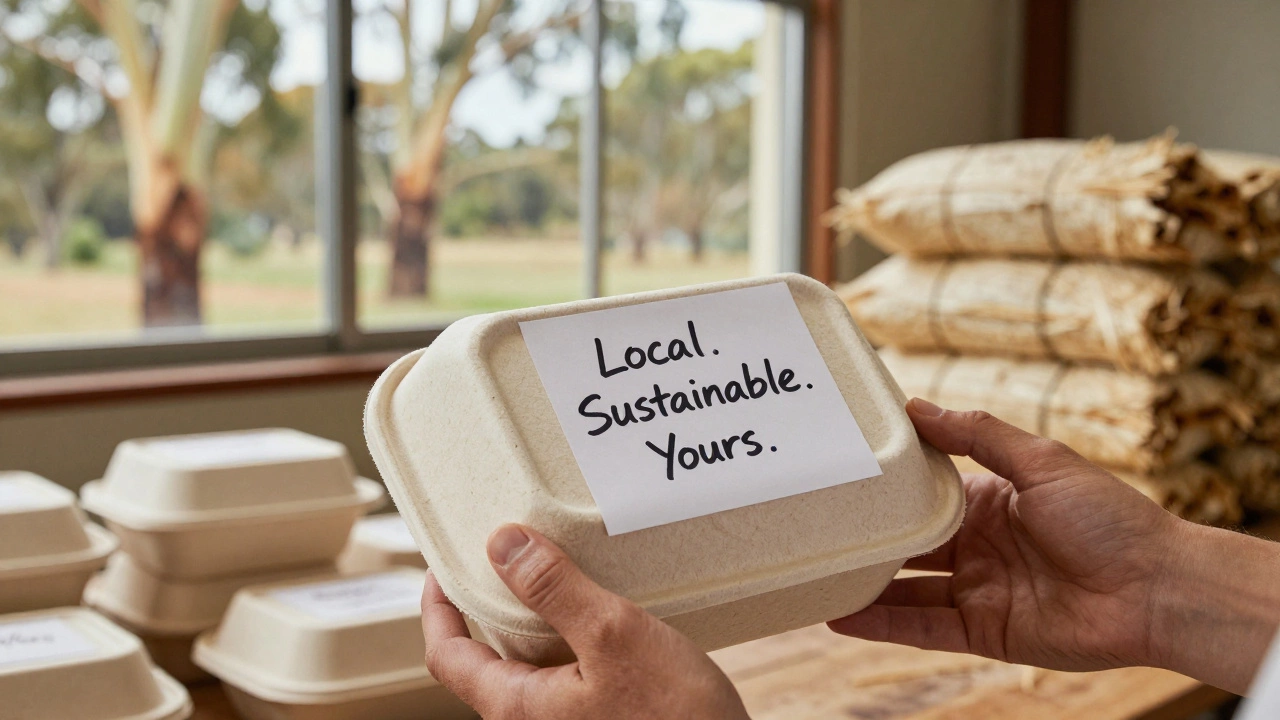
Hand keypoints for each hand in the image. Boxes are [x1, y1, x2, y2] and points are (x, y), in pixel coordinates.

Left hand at [422, 524, 748, 718]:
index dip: (436, 606)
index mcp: (517, 707)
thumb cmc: (676, 718)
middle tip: (507, 556)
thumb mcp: (613, 635)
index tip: (444, 565)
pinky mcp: (602, 718)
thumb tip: (502, 544)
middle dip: (491, 604)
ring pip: (532, 663)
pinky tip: (603, 612)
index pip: (446, 655)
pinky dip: (572, 635)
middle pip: (486, 657)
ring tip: (559, 572)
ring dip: (537, 618)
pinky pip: (568, 671)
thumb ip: (553, 589)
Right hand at [828, 398, 1279, 694]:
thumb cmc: (1111, 517)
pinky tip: (839, 616)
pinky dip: (880, 624)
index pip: (922, 493)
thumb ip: (976, 433)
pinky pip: (921, 626)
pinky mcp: (982, 631)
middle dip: (862, 537)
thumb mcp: (1040, 460)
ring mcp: (977, 591)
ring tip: (810, 575)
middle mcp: (977, 546)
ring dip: (861, 584)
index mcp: (989, 501)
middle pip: (905, 543)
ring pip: (904, 587)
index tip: (839, 473)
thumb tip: (915, 405)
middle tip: (809, 527)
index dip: (884, 487)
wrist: (1158, 589)